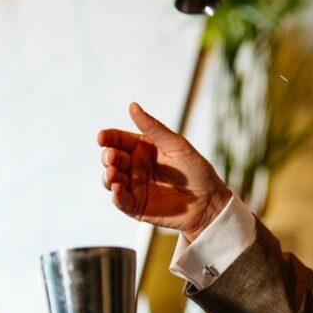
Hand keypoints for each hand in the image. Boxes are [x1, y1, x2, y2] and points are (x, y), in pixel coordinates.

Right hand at [97, 103, 232, 238]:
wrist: (210, 202)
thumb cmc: (196, 170)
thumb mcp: (176, 145)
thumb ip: (153, 128)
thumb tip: (132, 106)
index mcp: (142, 148)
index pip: (119, 140)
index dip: (108, 138)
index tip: (102, 137)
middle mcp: (135, 166)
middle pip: (111, 159)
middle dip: (107, 157)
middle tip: (111, 157)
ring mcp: (134, 186)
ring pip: (111, 179)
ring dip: (108, 176)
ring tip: (112, 173)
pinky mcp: (136, 206)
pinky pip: (120, 200)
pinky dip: (116, 195)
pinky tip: (117, 189)